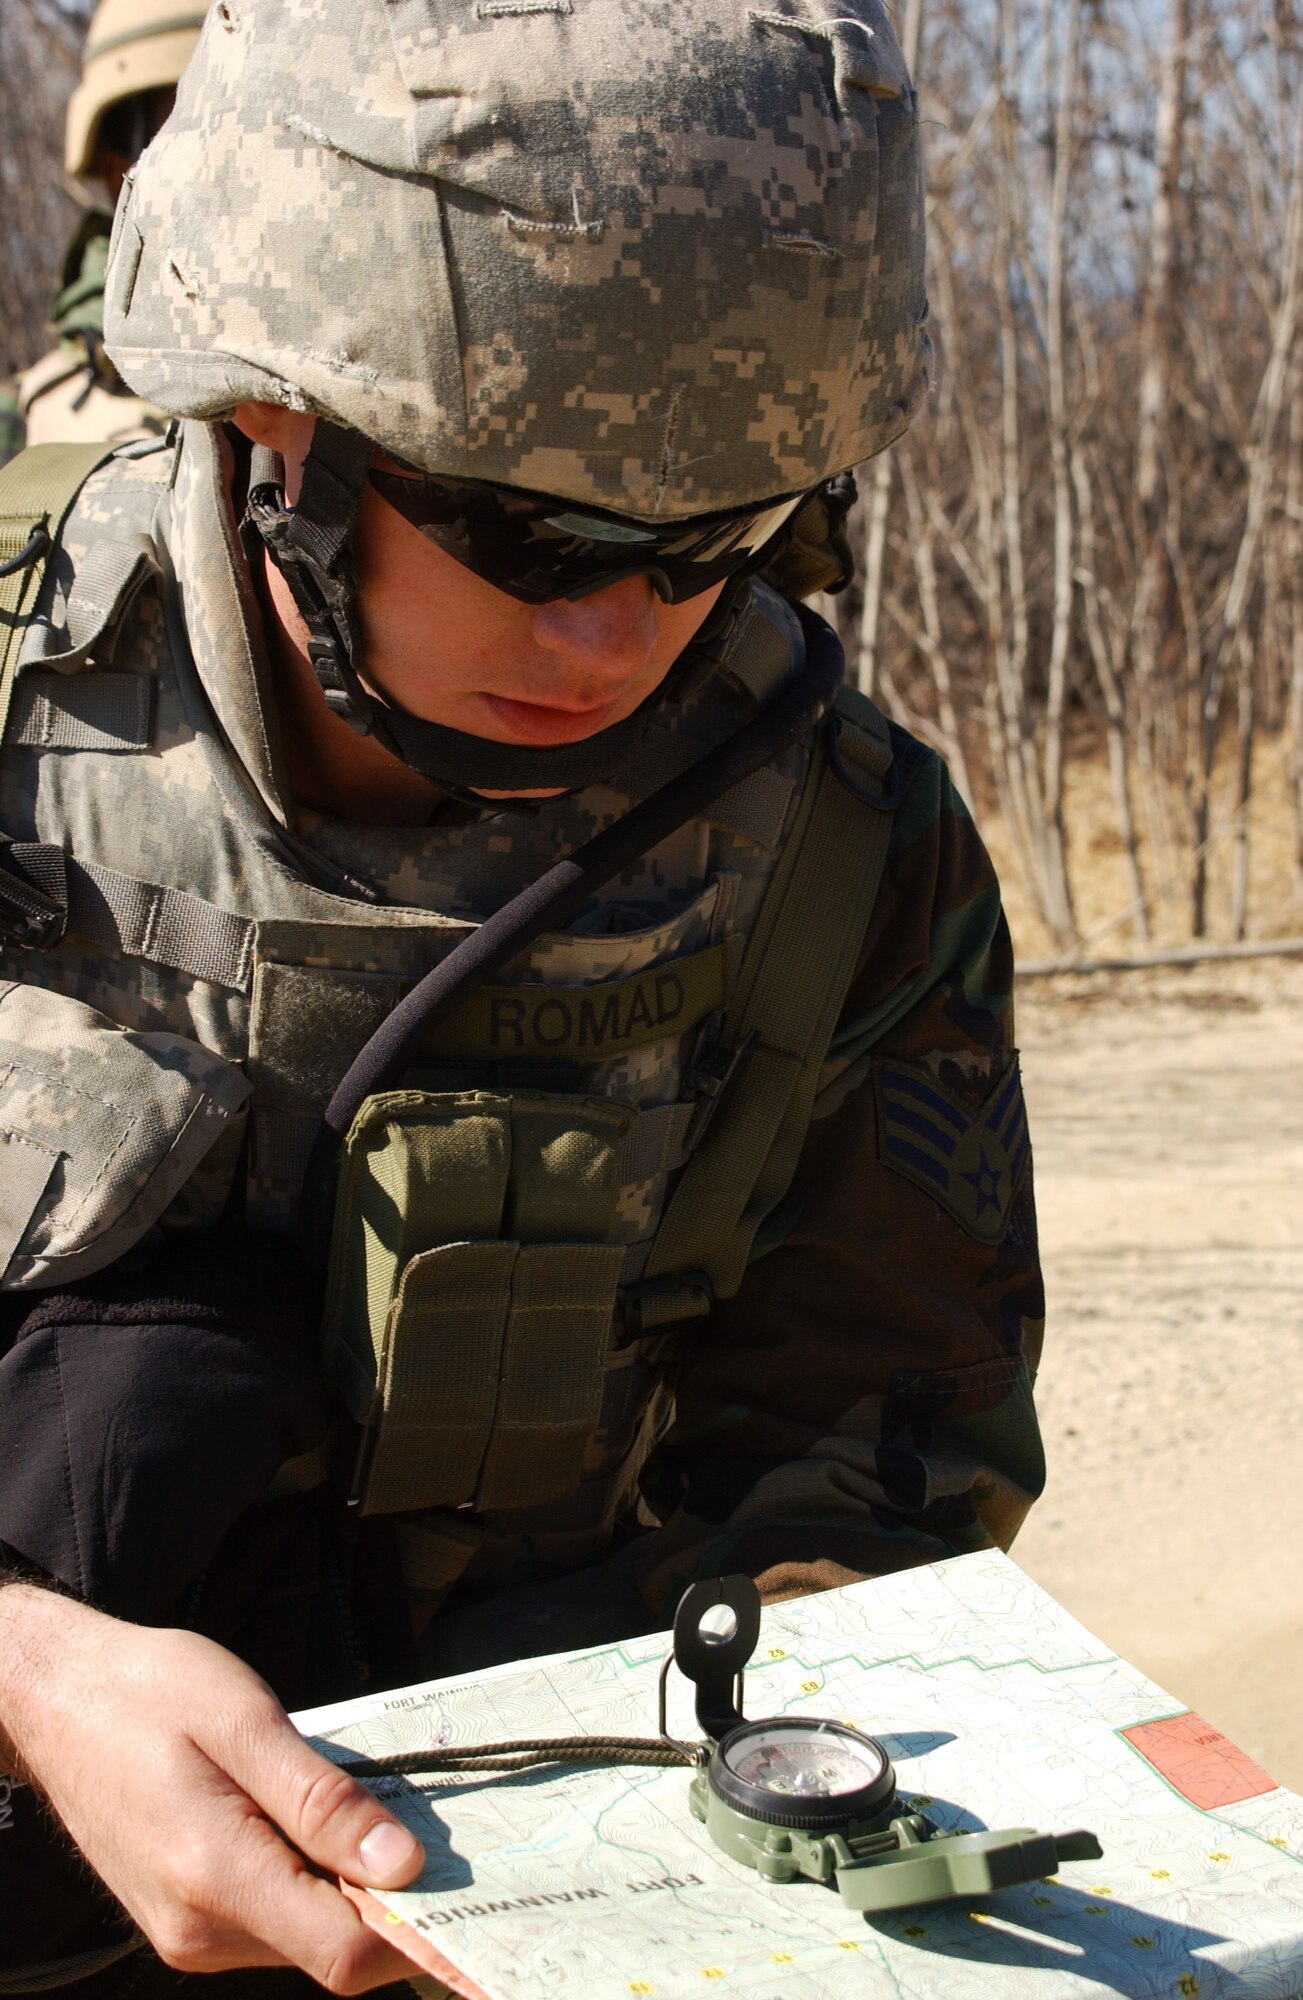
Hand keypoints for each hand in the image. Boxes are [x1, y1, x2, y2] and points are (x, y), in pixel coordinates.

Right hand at [0, 1585, 423, 1989]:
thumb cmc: (148, 1692)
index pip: (345, 1952)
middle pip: (332, 1947)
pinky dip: (311, 1881)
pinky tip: (317, 1821)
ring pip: (305, 1935)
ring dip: (350, 1886)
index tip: (477, 1893)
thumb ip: (323, 1800)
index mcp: (218, 1879)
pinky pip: (273, 1918)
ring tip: (364, 1807)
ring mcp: (190, 1934)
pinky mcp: (186, 1920)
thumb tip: (403, 1865)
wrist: (56, 1699)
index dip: (420, 1934)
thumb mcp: (246, 1721)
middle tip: (436, 1828)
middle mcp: (202, 1931)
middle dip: (392, 1900)